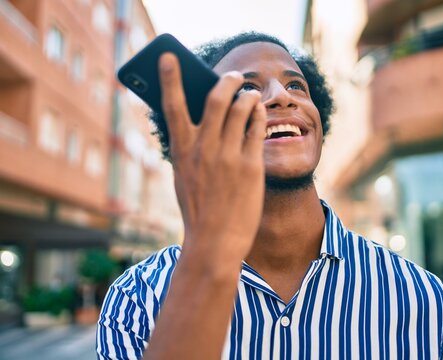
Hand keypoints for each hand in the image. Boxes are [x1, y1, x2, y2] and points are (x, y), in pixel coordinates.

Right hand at [159, 53, 265, 267]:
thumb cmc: (198, 208)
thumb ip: (190, 148)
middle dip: (227, 80)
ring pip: (241, 108)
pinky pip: (257, 128)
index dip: (169, 77)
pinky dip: (259, 115)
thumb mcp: (183, 176)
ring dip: (248, 95)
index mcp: (181, 151)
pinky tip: (260, 114)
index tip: (169, 56)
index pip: (171, 106)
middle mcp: (203, 149)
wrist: (214, 241)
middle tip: (234, 76)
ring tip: (252, 95)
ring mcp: (228, 156)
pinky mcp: (250, 165)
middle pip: (216, 98)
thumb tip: (198, 120)